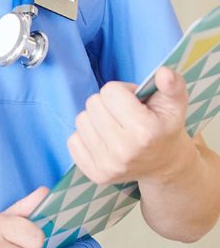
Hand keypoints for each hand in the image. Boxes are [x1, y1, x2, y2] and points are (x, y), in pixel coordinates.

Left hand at [67, 66, 190, 184]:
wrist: (164, 164)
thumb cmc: (164, 126)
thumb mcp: (175, 103)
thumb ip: (172, 84)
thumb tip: (163, 73)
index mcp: (144, 130)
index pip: (109, 91)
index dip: (122, 92)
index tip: (134, 104)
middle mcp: (124, 150)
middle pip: (93, 103)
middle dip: (107, 104)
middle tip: (124, 115)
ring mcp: (108, 165)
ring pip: (81, 120)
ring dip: (96, 119)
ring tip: (115, 127)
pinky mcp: (95, 174)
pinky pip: (72, 141)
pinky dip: (86, 137)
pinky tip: (104, 141)